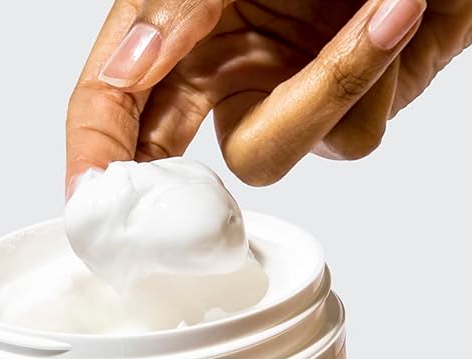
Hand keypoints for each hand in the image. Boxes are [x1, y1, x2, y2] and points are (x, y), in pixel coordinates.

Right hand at [66, 0, 471, 190]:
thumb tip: (127, 66)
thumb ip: (165, 8)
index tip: (85, 200)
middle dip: (157, 189)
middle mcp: (221, 75)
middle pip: (164, 160)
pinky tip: (396, 15)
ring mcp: (279, 100)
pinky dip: (371, 74)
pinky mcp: (344, 117)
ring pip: (263, 159)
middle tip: (148, 215)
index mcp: (176, 35)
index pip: (112, 101)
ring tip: (382, 8)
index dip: (93, 151)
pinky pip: (347, 138)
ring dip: (318, 93)